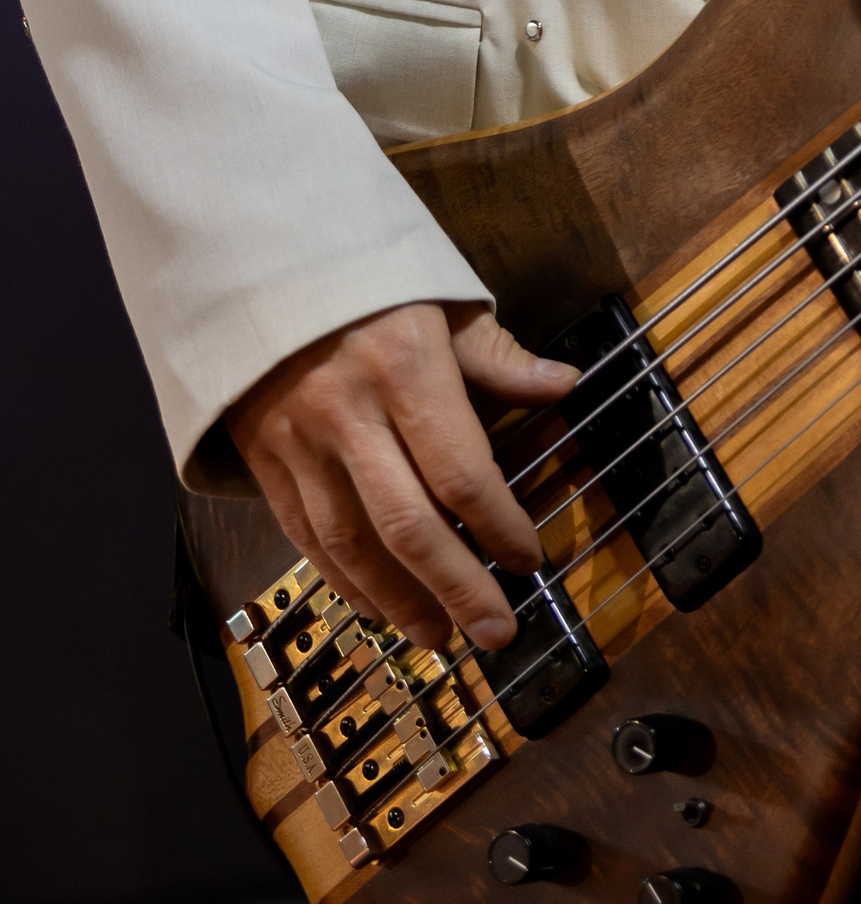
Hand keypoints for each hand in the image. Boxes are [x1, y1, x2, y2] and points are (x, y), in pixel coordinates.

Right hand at [229, 302, 576, 651]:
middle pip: (406, 523)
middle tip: (497, 631)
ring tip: (441, 637)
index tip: (529, 558)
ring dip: (399, 600)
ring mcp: (299, 442)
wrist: (253, 267)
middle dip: (457, 587)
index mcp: (403, 366)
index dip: (499, 524)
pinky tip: (378, 607)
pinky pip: (306, 536)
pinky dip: (344, 581)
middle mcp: (348, 413)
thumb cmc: (365, 280)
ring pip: (350, 543)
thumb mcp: (440, 296)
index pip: (459, 470)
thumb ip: (496, 356)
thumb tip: (564, 385)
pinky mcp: (264, 461)